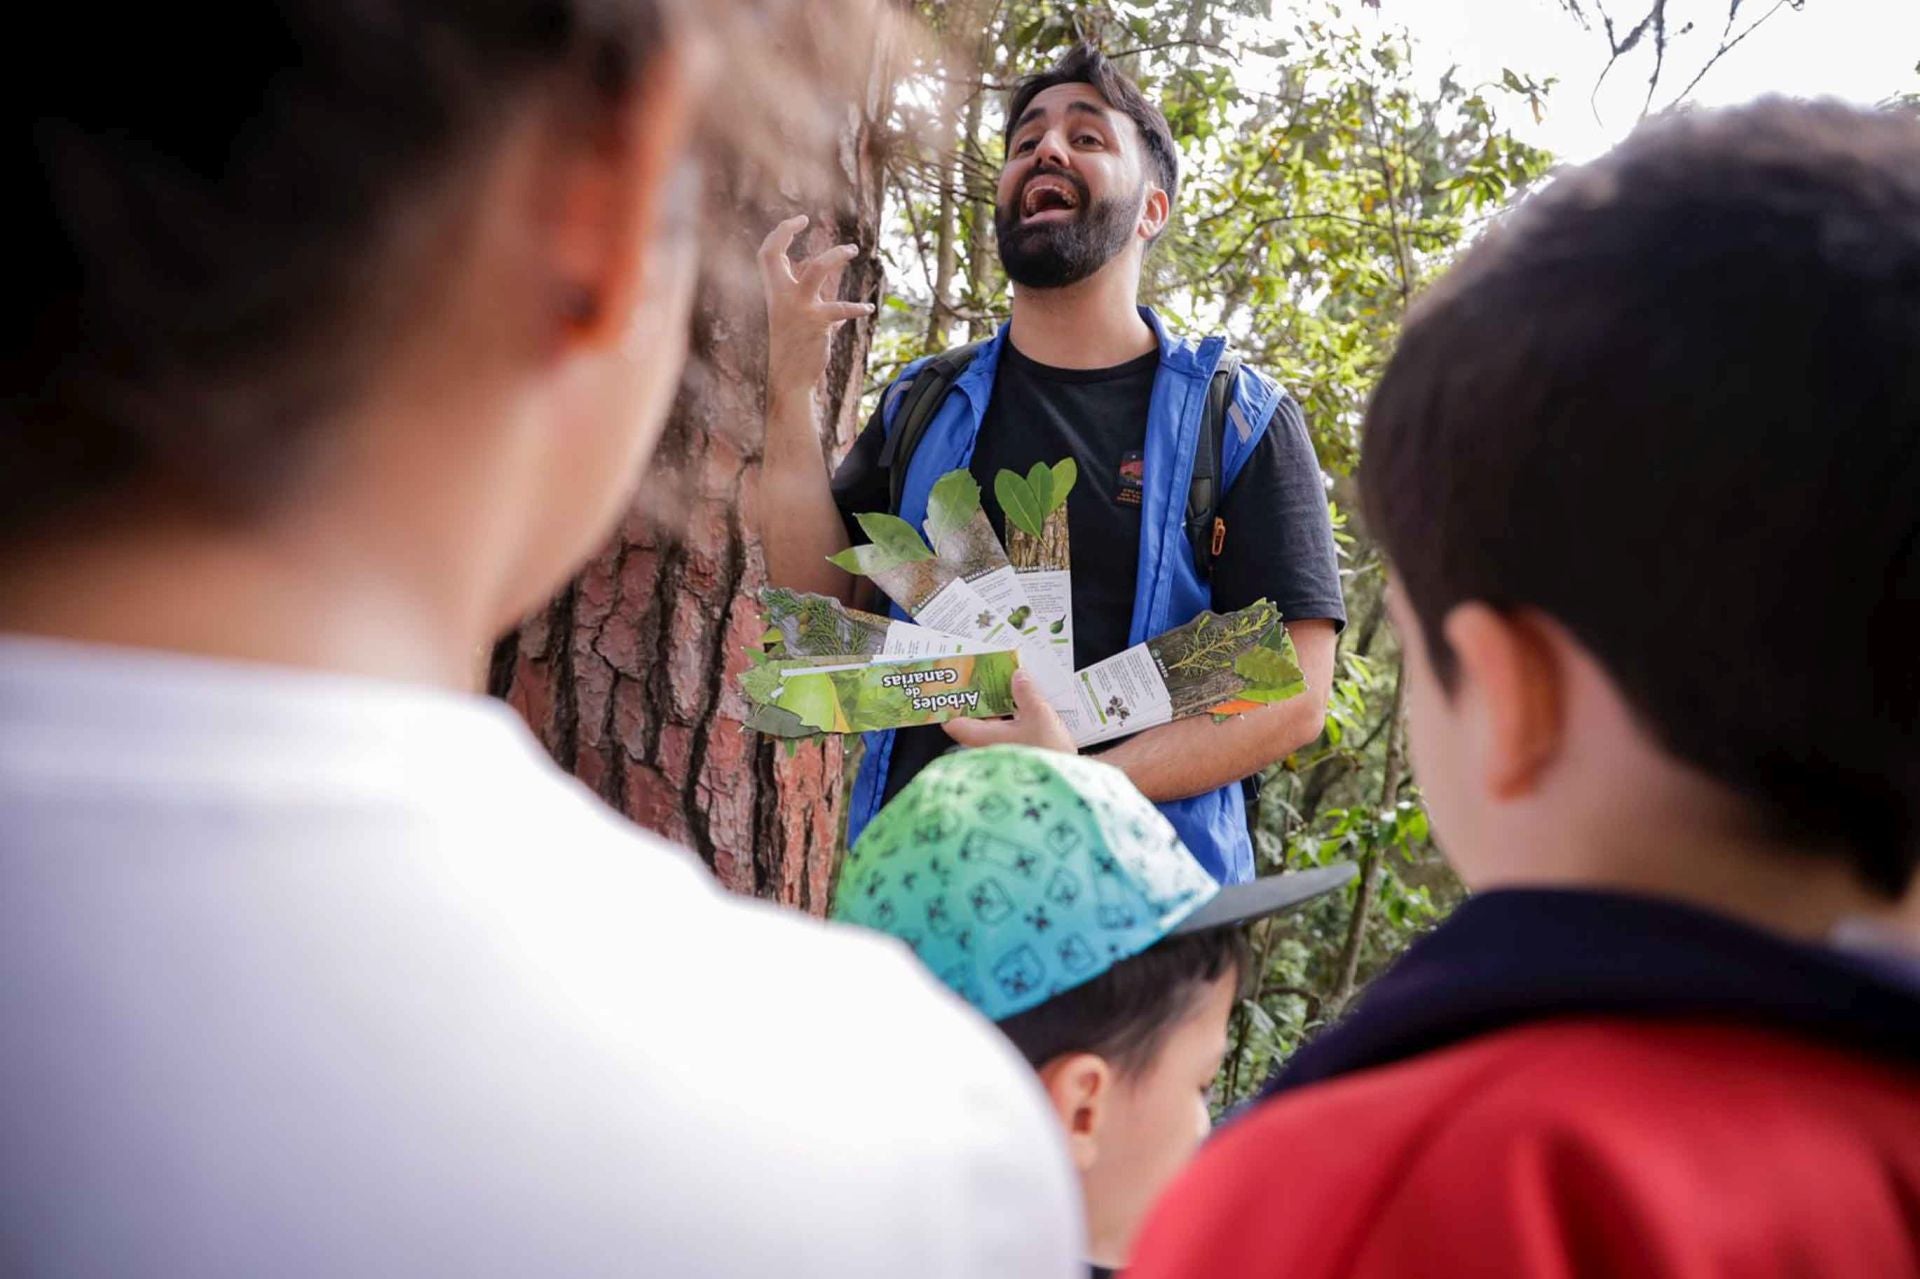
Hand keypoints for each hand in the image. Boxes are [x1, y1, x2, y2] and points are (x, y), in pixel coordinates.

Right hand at [757, 215, 872, 405]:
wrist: (789, 380)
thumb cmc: (794, 351)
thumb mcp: (798, 324)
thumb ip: (815, 310)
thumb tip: (838, 310)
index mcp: (773, 294)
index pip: (766, 255)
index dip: (779, 233)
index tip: (798, 221)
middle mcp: (780, 297)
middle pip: (772, 255)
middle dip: (785, 231)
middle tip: (805, 219)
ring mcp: (797, 308)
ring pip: (815, 269)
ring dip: (835, 256)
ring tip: (852, 250)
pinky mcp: (816, 322)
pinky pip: (841, 308)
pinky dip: (857, 308)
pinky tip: (868, 309)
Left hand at [943, 670, 1077, 754]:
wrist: (1065, 786)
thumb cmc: (1046, 753)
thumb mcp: (1039, 715)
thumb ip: (1026, 693)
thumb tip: (1018, 676)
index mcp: (981, 737)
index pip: (953, 722)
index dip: (955, 703)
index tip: (961, 687)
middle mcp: (985, 749)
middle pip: (973, 723)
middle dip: (982, 703)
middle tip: (991, 683)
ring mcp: (999, 758)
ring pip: (991, 731)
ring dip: (999, 714)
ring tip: (1012, 694)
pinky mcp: (1014, 763)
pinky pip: (1006, 739)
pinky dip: (1011, 726)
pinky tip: (1026, 715)